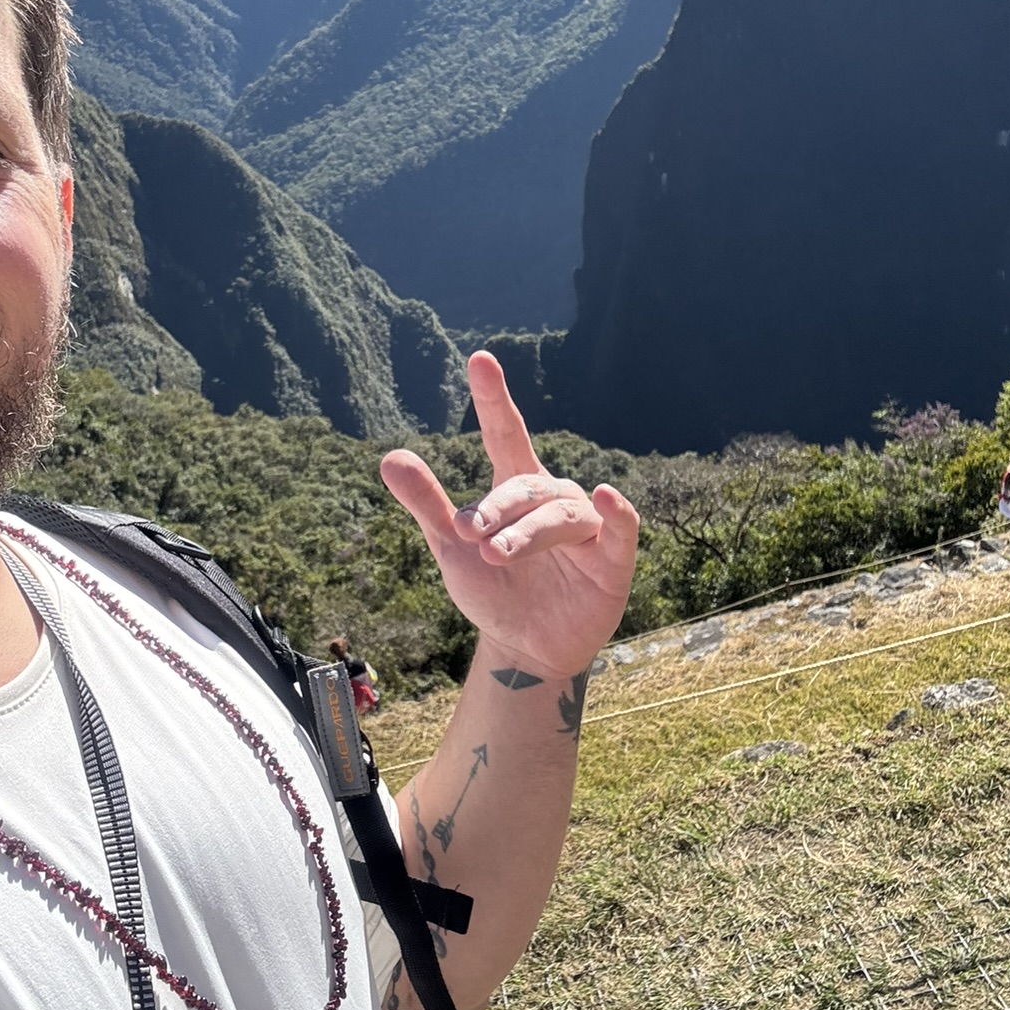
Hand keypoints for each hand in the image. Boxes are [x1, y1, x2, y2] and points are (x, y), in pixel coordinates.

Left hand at [379, 352, 638, 680]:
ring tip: (497, 552)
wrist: (524, 649)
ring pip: (560, 513)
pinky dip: (617, 510)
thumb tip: (390, 457)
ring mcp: (586, 528)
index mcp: (516, 489)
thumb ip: (427, 503)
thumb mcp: (453, 548)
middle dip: (498, 509)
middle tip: (471, 535)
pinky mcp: (612, 559)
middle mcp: (553, 499)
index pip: (505, 433)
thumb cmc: (492, 591)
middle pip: (527, 487)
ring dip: (528, 531)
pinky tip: (605, 496)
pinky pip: (619, 528)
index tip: (480, 360)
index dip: (493, 399)